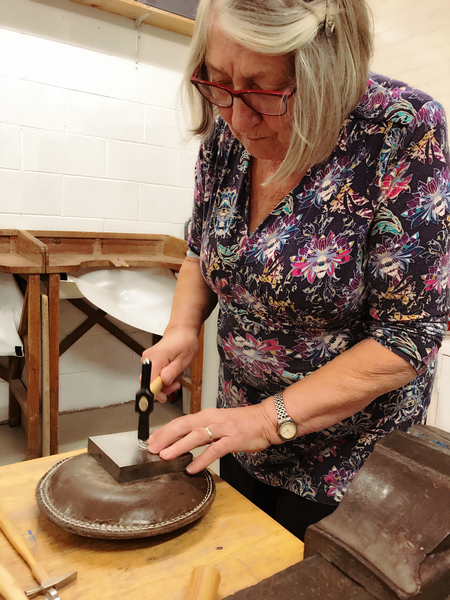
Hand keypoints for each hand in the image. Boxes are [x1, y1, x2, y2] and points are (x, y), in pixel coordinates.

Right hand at [142, 325, 198, 402]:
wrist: (181, 331)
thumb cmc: (185, 341)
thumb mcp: (185, 358)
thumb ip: (173, 371)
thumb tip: (163, 381)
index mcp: (157, 357)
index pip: (148, 381)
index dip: (155, 392)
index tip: (163, 397)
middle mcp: (148, 358)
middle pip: (148, 383)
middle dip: (162, 389)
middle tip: (175, 386)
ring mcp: (148, 360)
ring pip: (151, 381)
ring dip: (163, 384)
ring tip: (175, 379)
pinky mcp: (150, 362)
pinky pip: (153, 376)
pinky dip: (162, 379)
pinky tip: (170, 374)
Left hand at [147, 402, 280, 473]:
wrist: (265, 420)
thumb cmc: (241, 423)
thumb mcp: (218, 423)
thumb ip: (201, 431)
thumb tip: (181, 441)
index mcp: (206, 415)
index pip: (180, 421)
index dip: (164, 430)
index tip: (150, 440)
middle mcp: (212, 419)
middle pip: (184, 425)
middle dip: (166, 437)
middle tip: (152, 448)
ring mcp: (223, 429)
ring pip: (197, 436)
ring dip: (179, 446)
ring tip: (166, 456)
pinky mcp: (233, 439)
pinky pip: (215, 450)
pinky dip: (202, 459)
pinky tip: (192, 467)